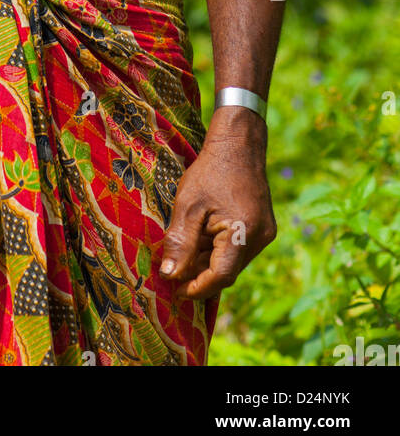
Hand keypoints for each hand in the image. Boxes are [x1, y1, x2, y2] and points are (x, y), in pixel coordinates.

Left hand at [160, 110, 275, 299]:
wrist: (238, 144)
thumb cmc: (211, 171)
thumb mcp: (188, 205)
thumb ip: (180, 242)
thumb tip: (170, 275)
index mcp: (243, 233)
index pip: (221, 276)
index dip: (197, 287)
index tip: (176, 290)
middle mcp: (260, 238)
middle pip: (228, 271)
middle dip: (201, 276)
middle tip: (175, 274)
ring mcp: (265, 233)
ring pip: (233, 261)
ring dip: (210, 262)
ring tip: (185, 253)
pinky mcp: (263, 227)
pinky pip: (239, 249)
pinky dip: (220, 250)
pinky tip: (202, 240)